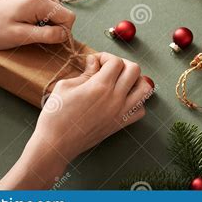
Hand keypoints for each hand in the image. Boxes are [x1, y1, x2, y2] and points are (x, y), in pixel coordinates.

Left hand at [0, 0, 74, 48]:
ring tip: (29, 23)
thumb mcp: (22, 36)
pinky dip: (43, 12)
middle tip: (34, 31)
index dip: (63, 31)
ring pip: (57, 8)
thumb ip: (46, 35)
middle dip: (53, 24)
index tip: (49, 38)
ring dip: (48, 19)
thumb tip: (65, 35)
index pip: (68, 16)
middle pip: (62, 11)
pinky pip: (49, 3)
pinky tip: (29, 16)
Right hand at [0, 53, 151, 189]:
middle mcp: (115, 98)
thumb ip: (86, 72)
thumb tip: (95, 61)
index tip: (95, 61)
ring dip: (135, 80)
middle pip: (134, 70)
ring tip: (121, 81)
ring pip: (145, 89)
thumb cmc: (56, 114)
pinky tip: (123, 99)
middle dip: (122, 64)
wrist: (57, 144)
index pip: (116, 62)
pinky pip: (141, 110)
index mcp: (100, 86)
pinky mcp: (121, 124)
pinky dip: (137, 102)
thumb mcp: (66, 86)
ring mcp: (121, 112)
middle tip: (108, 68)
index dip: (105, 57)